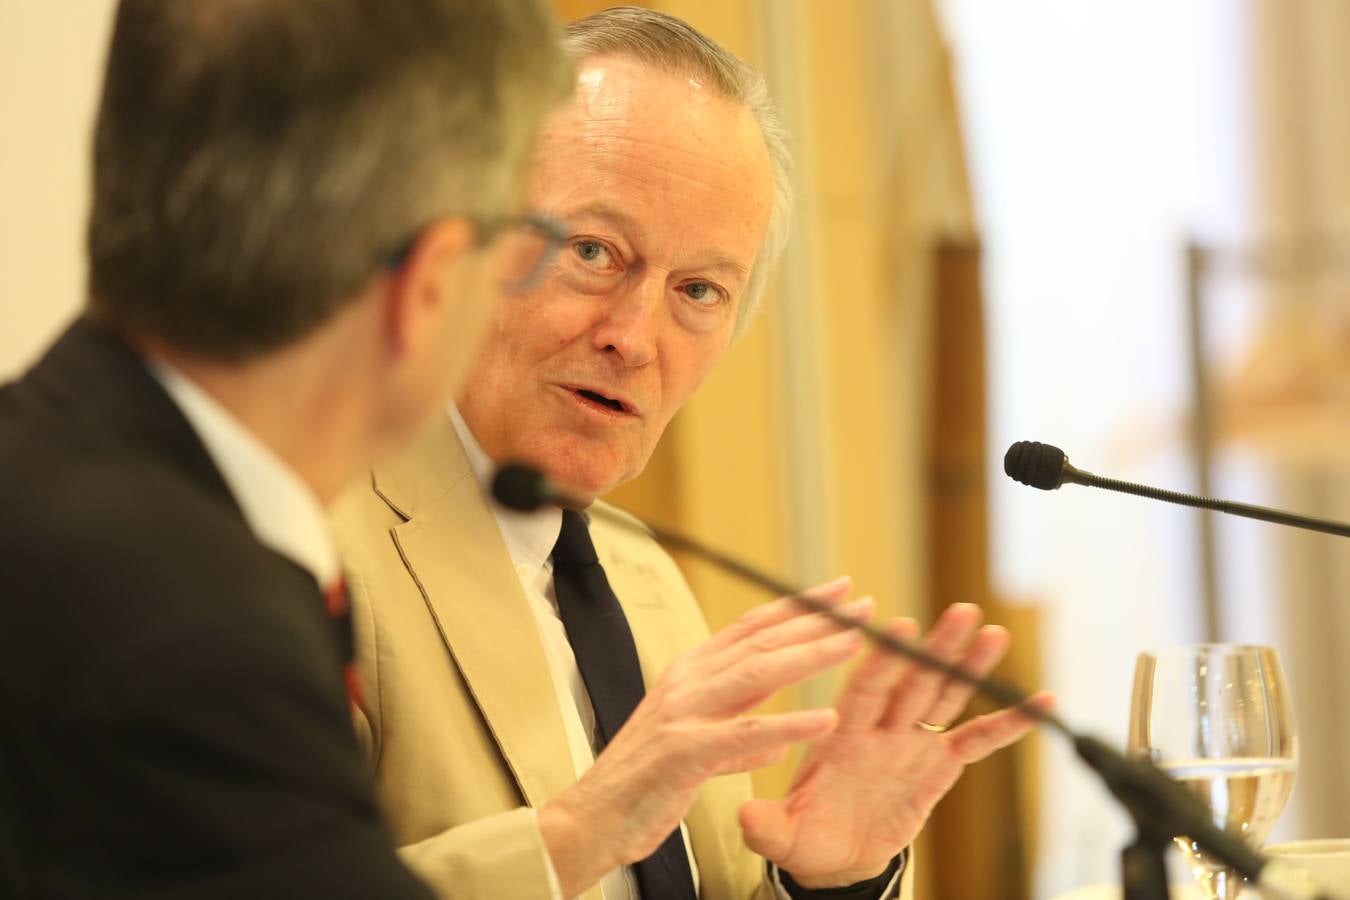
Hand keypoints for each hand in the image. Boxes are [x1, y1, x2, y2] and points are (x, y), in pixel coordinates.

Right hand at [538, 578, 872, 897]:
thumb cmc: (644, 784)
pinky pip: (744, 733)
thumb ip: (737, 731)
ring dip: (809, 655)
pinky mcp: (682, 752)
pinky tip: (825, 720)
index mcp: (689, 674)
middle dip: (815, 620)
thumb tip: (778, 733)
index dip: (797, 607)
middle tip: (861, 607)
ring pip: (756, 673)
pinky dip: (788, 723)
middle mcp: (686, 682)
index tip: (839, 591)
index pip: (750, 628)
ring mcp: (682, 713)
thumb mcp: (697, 745)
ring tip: (853, 644)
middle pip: (760, 640)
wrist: (590, 821)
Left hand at [738, 602, 1052, 888]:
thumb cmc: (805, 835)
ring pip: (943, 696)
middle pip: (911, 682)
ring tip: (994, 634)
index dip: (880, 660)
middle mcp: (879, 729)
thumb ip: (769, 826)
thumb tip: (747, 818)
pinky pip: (976, 740)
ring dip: (968, 667)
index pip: (863, 689)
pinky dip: (1007, 722)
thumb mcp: (783, 835)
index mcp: (841, 734)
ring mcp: (910, 744)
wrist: (831, 855)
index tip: (897, 628)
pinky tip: (1039, 701)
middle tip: (959, 612)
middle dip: (935, 649)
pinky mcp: (937, 767)